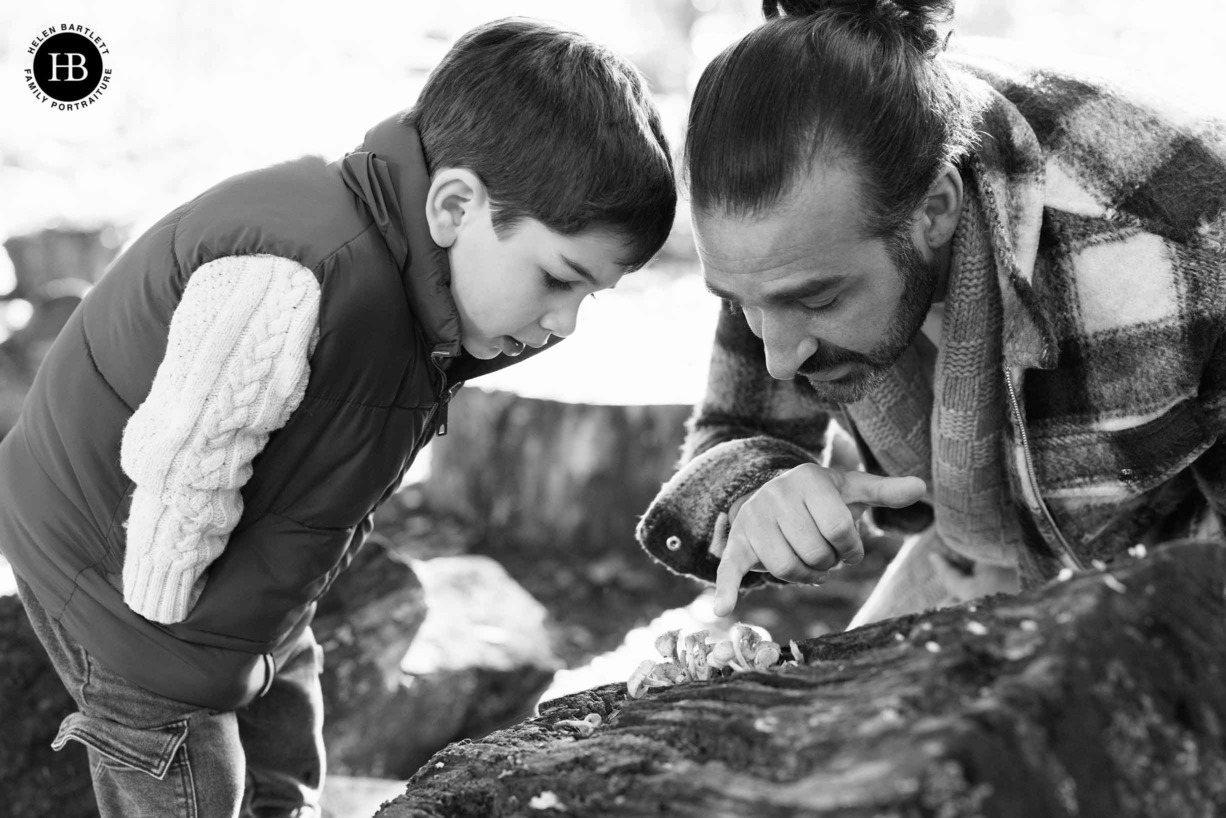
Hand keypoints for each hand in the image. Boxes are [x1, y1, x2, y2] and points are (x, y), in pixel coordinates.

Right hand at [711, 464, 925, 616]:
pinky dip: (727, 591)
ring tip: (807, 564)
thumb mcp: (850, 490)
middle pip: (815, 553)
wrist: (770, 492)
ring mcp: (754, 520)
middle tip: (823, 553)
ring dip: (804, 576)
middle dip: (826, 562)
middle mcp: (777, 495)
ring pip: (787, 569)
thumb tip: (922, 486)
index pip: (839, 529)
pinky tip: (724, 610)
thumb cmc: (821, 497)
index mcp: (809, 480)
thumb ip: (884, 491)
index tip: (848, 548)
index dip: (850, 549)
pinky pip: (731, 569)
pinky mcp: (737, 543)